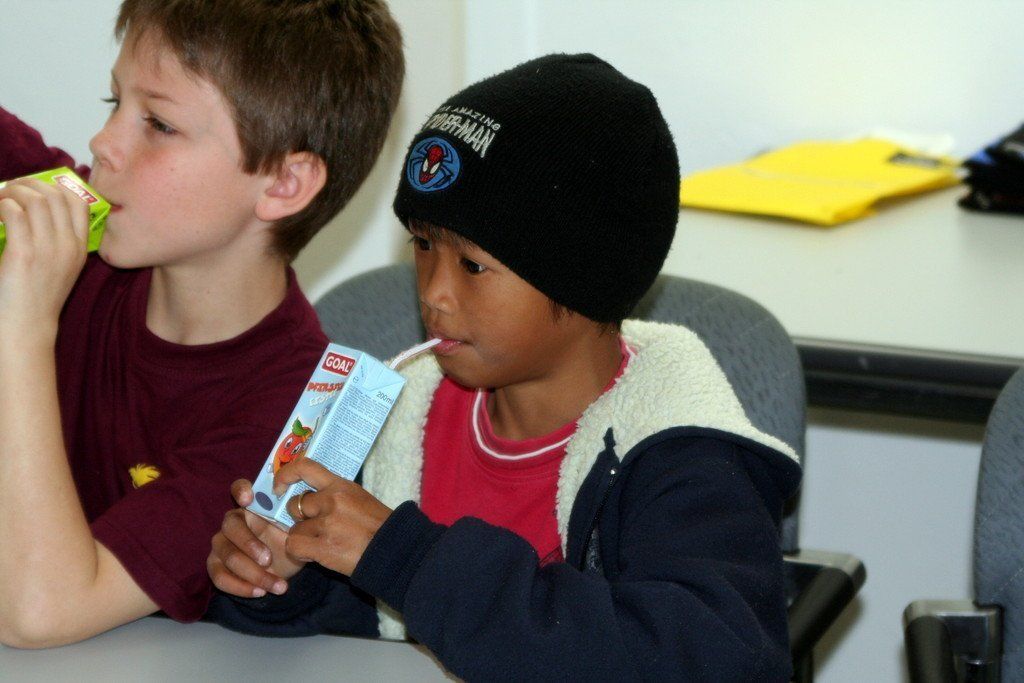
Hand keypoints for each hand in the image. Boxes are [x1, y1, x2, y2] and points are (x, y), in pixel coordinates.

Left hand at [0, 178, 88, 341]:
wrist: (27, 327)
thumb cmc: (38, 299)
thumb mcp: (62, 269)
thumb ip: (59, 243)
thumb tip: (36, 213)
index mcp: (79, 248)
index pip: (78, 203)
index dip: (57, 187)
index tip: (38, 189)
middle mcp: (67, 245)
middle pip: (54, 195)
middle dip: (30, 184)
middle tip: (12, 190)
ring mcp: (47, 249)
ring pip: (34, 199)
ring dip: (13, 192)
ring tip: (1, 200)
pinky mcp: (23, 254)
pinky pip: (12, 213)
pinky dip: (2, 206)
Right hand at [207, 479, 304, 597]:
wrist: (288, 565)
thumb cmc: (291, 540)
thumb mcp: (298, 530)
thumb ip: (295, 520)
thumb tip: (301, 516)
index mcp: (253, 506)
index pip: (239, 488)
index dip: (241, 490)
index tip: (249, 499)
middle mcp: (233, 521)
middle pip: (231, 525)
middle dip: (249, 544)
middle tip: (269, 559)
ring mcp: (221, 543)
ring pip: (227, 555)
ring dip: (252, 573)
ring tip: (276, 585)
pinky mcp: (216, 565)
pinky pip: (219, 576)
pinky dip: (241, 587)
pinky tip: (261, 592)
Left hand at [275, 459, 392, 576]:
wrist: (394, 551)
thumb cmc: (379, 526)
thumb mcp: (359, 498)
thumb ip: (334, 494)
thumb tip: (308, 497)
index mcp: (341, 485)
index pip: (305, 467)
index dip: (285, 475)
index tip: (279, 487)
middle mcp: (332, 500)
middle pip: (294, 505)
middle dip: (300, 519)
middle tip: (316, 528)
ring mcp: (327, 523)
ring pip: (295, 529)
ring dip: (304, 538)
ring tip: (323, 544)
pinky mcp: (323, 547)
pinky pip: (294, 545)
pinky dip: (300, 552)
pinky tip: (315, 554)